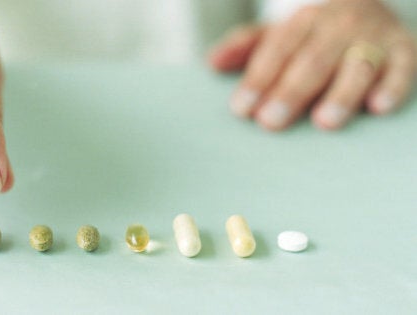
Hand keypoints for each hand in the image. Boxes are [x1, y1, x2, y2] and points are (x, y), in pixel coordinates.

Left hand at [210, 0, 415, 130]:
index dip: (258, 80)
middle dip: (290, 92)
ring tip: (324, 122)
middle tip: (271, 122)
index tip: (241, 109)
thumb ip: (245, 47)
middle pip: (312, 61)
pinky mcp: (405, 51)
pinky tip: (378, 108)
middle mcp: (339, 26)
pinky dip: (393, 87)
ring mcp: (373, 38)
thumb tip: (211, 63)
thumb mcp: (278, 35)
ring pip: (357, 66)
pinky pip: (403, 69)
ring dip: (341, 94)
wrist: (366, 7)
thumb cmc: (312, 35)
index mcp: (304, 21)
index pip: (277, 51)